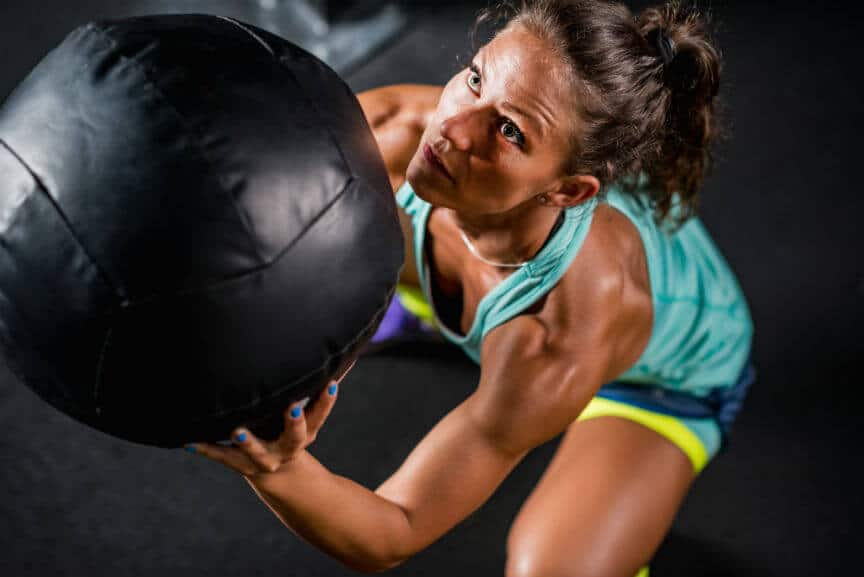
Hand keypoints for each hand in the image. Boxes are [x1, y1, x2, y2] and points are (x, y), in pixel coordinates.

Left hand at [186, 360, 354, 476]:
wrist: (275, 471)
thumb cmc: (288, 426)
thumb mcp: (306, 414)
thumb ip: (317, 390)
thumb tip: (344, 356)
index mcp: (306, 432)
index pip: (321, 414)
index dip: (326, 401)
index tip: (330, 383)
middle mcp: (288, 448)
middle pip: (295, 436)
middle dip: (294, 422)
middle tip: (292, 408)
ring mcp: (264, 458)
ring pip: (257, 452)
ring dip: (248, 441)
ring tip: (238, 430)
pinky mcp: (240, 463)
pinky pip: (222, 456)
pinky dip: (206, 448)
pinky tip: (188, 440)